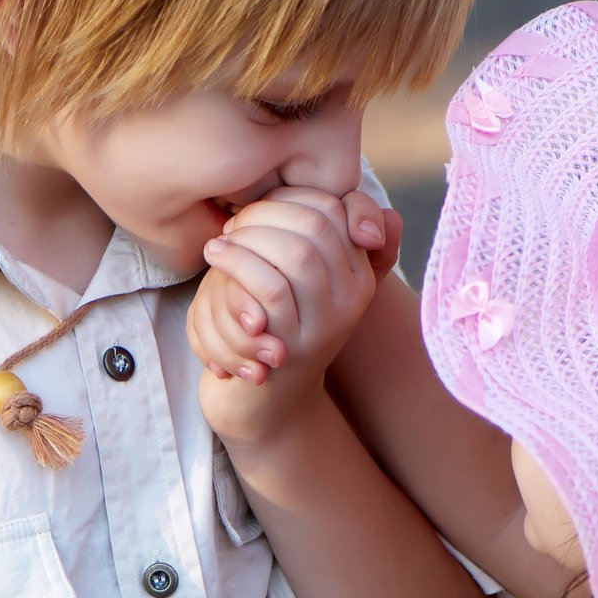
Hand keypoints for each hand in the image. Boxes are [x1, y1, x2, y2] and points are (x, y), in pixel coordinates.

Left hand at [186, 188, 399, 443]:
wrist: (261, 401)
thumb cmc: (272, 324)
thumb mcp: (298, 275)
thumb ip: (322, 235)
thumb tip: (384, 215)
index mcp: (360, 272)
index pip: (335, 207)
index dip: (288, 197)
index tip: (256, 210)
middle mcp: (353, 298)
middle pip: (316, 225)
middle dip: (265, 213)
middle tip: (232, 225)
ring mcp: (326, 324)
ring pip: (297, 254)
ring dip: (248, 237)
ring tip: (219, 243)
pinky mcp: (294, 348)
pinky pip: (270, 290)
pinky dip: (237, 263)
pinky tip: (213, 257)